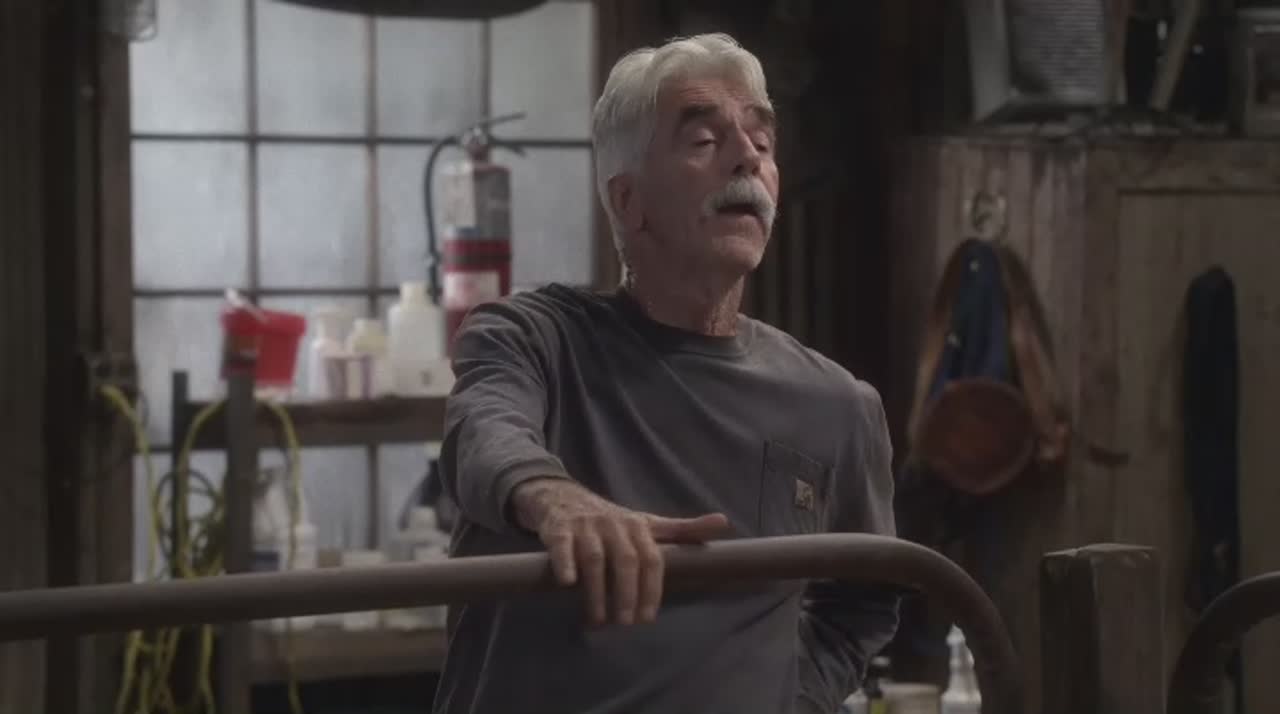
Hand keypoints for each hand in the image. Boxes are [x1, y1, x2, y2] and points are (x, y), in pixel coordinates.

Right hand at [510, 477, 730, 626]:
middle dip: (628, 594)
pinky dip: (565, 564)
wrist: (565, 498)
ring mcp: (586, 527)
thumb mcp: (648, 523)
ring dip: (597, 592)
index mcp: (639, 526)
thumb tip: (723, 523)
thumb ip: (682, 529)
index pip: (652, 559)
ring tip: (598, 620)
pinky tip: (568, 584)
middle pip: (626, 560)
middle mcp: (614, 525)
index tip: (648, 617)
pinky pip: (562, 546)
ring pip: (595, 559)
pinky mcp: (559, 529)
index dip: (652, 589)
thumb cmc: (612, 521)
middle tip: (625, 623)